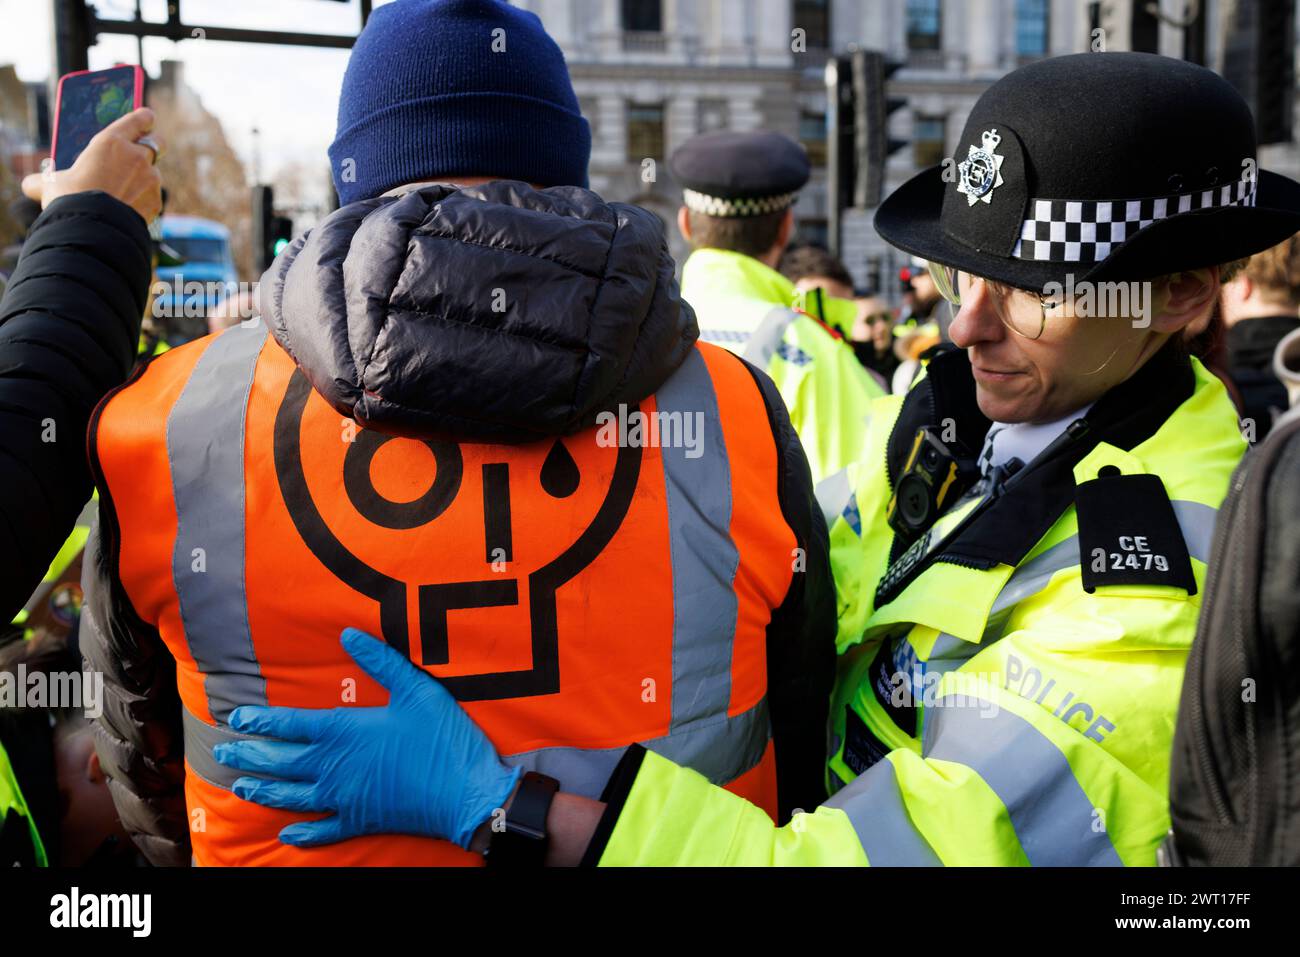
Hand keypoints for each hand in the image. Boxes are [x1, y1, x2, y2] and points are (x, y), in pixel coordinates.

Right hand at [23, 108, 163, 222]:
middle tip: (142, 153)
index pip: (138, 119)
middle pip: (157, 143)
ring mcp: (150, 178)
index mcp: (111, 141)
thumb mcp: (51, 183)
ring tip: (124, 190)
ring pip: (154, 172)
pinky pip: (153, 196)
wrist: (91, 229)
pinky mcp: (156, 199)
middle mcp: (136, 155)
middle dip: (152, 145)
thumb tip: (30, 185)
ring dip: (143, 178)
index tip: (146, 118)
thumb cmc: (69, 198)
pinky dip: (143, 200)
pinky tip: (128, 207)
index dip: (144, 118)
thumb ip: (45, 179)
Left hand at [213, 628, 520, 849]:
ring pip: (290, 796)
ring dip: (262, 790)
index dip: (260, 720)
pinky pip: (322, 831)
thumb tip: (348, 633)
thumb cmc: (442, 738)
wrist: (465, 792)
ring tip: (240, 785)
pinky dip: (301, 834)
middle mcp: (333, 767)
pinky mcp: (360, 820)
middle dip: (249, 754)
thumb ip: (381, 661)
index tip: (235, 717)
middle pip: (280, 760)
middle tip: (223, 751)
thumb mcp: (416, 689)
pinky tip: (286, 834)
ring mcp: (343, 798)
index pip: (289, 723)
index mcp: (343, 731)